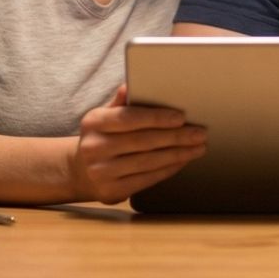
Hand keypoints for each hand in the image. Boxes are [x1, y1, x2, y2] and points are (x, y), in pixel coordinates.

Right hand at [69, 86, 206, 204]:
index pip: (129, 118)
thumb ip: (120, 103)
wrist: (79, 170)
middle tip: (199, 133)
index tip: (181, 117)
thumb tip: (131, 85)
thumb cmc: (101, 136)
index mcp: (94, 122)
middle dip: (175, 137)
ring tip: (197, 147)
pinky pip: (145, 180)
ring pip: (147, 162)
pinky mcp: (110, 192)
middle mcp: (94, 148)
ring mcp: (101, 172)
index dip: (156, 117)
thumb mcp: (104, 115)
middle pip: (142, 141)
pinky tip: (181, 162)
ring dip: (177, 154)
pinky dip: (167, 170)